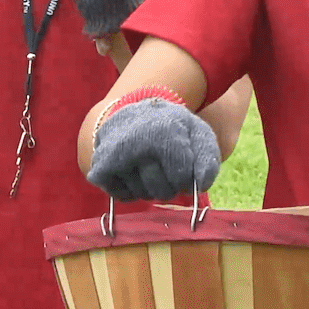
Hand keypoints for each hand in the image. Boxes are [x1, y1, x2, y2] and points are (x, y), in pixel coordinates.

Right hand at [87, 97, 221, 201]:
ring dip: (149, 187)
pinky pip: (123, 196)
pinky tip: (133, 170)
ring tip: (148, 163)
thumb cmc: (171, 128)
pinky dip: (131, 190)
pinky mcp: (100, 168)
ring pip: (143, 195)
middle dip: (169, 185)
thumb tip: (200, 187)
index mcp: (165, 132)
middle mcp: (137, 143)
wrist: (133, 112)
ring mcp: (115, 156)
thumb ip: (208, 160)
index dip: (186, 177)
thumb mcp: (198, 134)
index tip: (182, 164)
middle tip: (165, 165)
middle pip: (163, 191)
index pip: (182, 178)